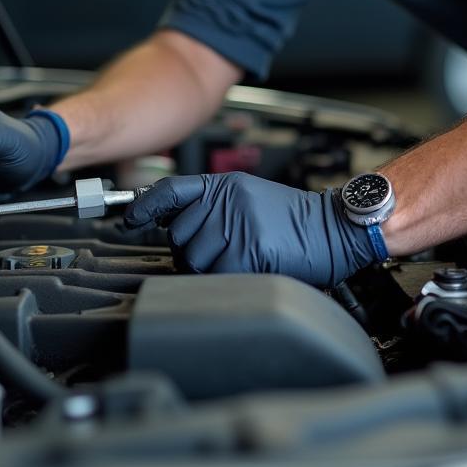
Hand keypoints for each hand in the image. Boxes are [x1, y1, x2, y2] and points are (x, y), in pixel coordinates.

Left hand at [123, 172, 375, 286]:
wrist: (335, 227)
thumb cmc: (295, 220)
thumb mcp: (251, 198)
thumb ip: (215, 207)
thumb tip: (177, 227)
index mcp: (225, 186)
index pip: (172, 190)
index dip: (146, 206)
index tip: (130, 220)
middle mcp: (227, 200)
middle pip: (180, 236)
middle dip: (192, 253)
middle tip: (220, 256)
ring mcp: (238, 223)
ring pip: (197, 260)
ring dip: (212, 271)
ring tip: (241, 263)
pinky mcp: (251, 248)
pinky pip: (220, 275)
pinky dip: (232, 281)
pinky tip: (252, 271)